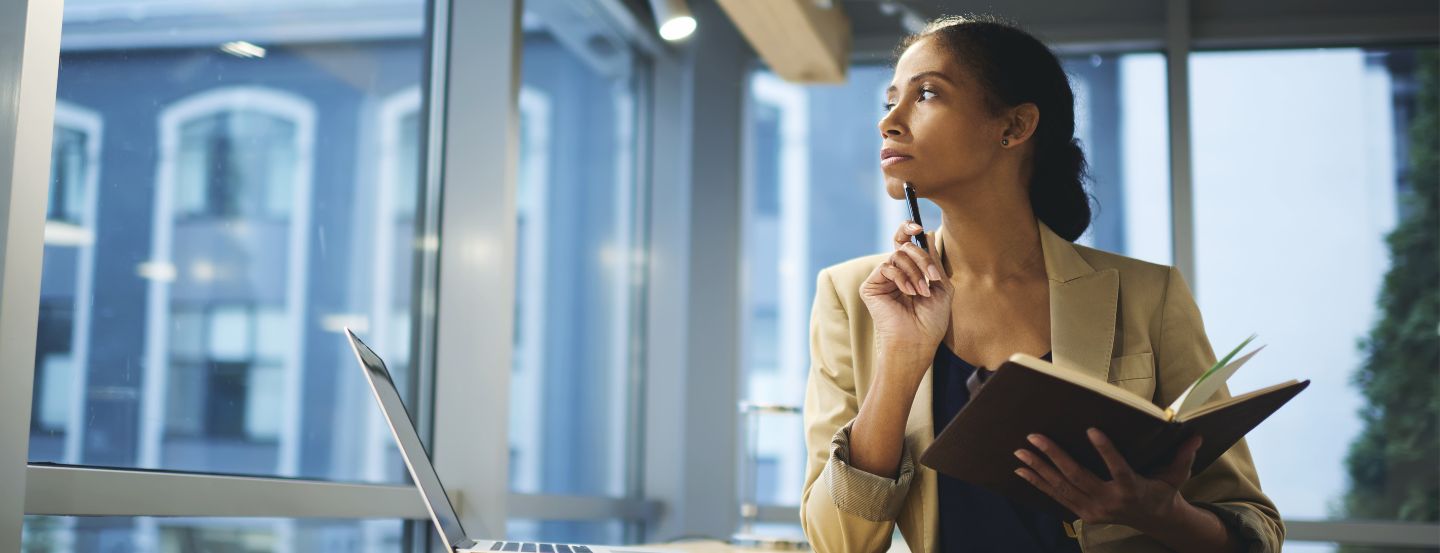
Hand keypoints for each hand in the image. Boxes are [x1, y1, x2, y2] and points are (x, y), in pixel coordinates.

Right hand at [860, 222, 951, 374]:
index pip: (906, 243)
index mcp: (910, 272)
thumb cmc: (931, 321)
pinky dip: (901, 278)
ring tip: (922, 291)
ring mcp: (882, 279)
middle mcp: (895, 273)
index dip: (908, 229)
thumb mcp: (940, 286)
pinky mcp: (871, 287)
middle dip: (921, 257)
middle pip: (904, 245)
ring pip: (897, 255)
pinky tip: (909, 293)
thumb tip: (927, 233)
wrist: (917, 342)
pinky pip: (886, 266)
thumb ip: (933, 261)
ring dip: (915, 272)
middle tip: (932, 276)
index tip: (918, 226)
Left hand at [1013, 428, 1203, 531]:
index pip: (1118, 468)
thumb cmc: (1163, 491)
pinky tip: (1021, 471)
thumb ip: (1183, 455)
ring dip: (1039, 468)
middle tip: (1034, 437)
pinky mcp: (1084, 513)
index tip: (1091, 429)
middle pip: (1078, 477)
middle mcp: (1110, 501)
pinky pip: (1057, 497)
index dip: (1105, 450)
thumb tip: (1196, 435)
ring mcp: (1094, 509)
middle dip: (1054, 456)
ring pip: (1062, 487)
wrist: (1155, 521)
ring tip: (1020, 452)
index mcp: (1133, 489)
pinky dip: (1038, 484)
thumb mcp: (1176, 475)